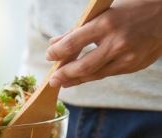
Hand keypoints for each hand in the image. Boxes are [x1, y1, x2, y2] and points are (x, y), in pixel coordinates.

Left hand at [46, 0, 161, 87]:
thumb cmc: (133, 8)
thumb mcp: (104, 12)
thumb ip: (78, 30)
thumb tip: (54, 44)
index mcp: (106, 23)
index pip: (72, 43)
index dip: (57, 53)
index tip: (49, 56)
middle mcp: (117, 42)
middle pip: (83, 66)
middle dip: (64, 75)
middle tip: (52, 80)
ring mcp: (127, 57)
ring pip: (95, 74)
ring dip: (76, 80)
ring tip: (63, 82)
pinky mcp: (134, 66)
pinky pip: (108, 73)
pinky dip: (93, 75)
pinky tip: (83, 77)